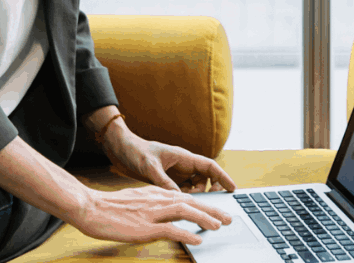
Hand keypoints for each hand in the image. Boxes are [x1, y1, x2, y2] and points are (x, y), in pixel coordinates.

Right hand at [69, 184, 232, 245]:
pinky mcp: (144, 226)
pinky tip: (197, 239)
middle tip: (227, 217)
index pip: (184, 197)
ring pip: (185, 211)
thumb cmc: (107, 207)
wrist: (89, 207)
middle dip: (211, 210)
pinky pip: (171, 230)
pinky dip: (186, 234)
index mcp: (154, 193)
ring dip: (204, 218)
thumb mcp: (134, 199)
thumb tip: (163, 213)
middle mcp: (156, 199)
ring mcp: (151, 213)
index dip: (202, 204)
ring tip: (218, 226)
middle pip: (190, 202)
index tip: (214, 210)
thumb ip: (150, 204)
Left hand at [102, 127, 236, 193]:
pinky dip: (183, 198)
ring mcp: (175, 173)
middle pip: (205, 179)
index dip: (223, 177)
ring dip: (194, 196)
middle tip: (206, 203)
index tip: (233, 188)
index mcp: (183, 157)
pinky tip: (177, 204)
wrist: (120, 148)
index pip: (209, 166)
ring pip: (194, 186)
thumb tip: (178, 197)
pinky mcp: (167, 179)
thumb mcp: (149, 167)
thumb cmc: (135, 151)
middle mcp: (182, 164)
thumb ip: (164, 182)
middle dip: (209, 190)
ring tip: (188, 205)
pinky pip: (181, 191)